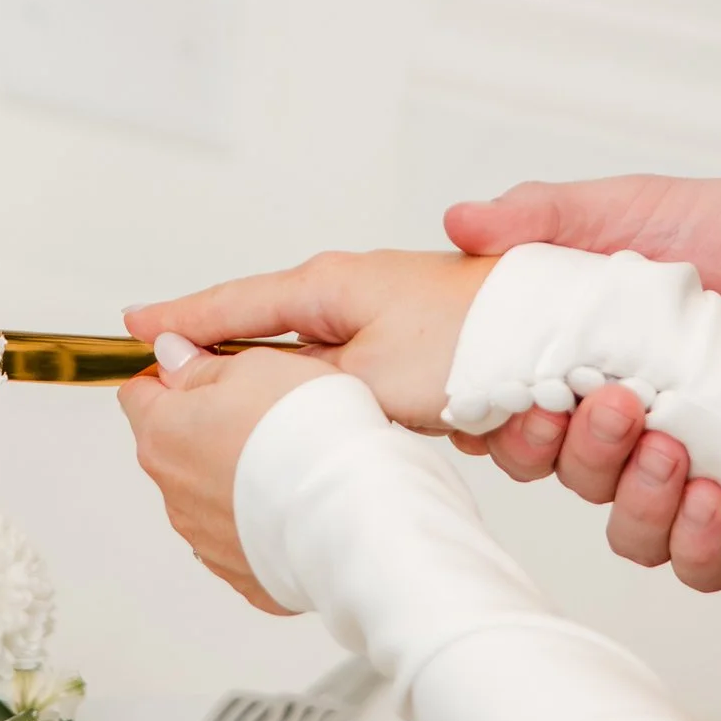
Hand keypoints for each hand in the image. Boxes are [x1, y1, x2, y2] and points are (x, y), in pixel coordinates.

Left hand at [116, 343, 335, 610]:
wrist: (351, 515)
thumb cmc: (306, 435)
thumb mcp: (255, 366)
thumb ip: (202, 364)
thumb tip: (172, 356)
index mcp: (164, 433)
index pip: (140, 392)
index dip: (174, 373)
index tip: (208, 368)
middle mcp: (174, 490)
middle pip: (174, 444)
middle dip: (207, 424)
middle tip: (262, 410)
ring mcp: (204, 536)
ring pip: (208, 490)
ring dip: (234, 471)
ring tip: (288, 458)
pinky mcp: (240, 569)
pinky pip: (240, 531)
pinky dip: (259, 513)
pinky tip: (295, 499)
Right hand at [125, 248, 492, 436]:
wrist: (591, 334)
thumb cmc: (483, 334)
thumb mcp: (367, 367)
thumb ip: (284, 372)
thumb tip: (206, 362)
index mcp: (335, 288)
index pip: (236, 303)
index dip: (181, 320)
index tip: (128, 327)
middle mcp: (370, 308)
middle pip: (292, 363)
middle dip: (291, 407)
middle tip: (254, 430)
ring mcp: (413, 343)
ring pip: (366, 411)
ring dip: (412, 425)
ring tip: (459, 415)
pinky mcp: (456, 377)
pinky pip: (424, 423)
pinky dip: (464, 433)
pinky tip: (497, 425)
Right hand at [441, 174, 720, 592]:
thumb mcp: (640, 209)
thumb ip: (549, 217)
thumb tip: (460, 220)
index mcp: (588, 365)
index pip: (513, 421)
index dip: (503, 426)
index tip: (516, 403)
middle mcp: (629, 429)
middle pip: (565, 477)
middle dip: (578, 451)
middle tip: (617, 404)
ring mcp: (690, 472)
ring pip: (627, 530)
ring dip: (636, 498)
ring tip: (671, 448)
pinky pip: (702, 563)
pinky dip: (697, 541)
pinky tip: (714, 497)